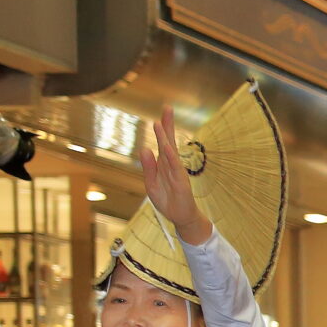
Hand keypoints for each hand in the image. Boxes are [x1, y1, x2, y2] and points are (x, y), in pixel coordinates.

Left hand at [138, 108, 213, 245]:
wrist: (181, 218)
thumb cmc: (168, 200)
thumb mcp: (151, 184)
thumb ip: (148, 167)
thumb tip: (145, 148)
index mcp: (164, 165)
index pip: (163, 143)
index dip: (163, 129)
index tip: (160, 114)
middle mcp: (172, 166)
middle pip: (169, 142)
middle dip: (168, 125)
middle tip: (167, 107)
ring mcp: (177, 173)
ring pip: (170, 152)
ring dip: (165, 138)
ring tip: (160, 123)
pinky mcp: (181, 183)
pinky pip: (175, 168)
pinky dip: (171, 157)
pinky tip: (167, 148)